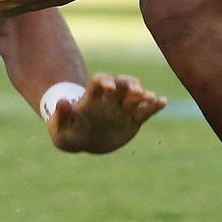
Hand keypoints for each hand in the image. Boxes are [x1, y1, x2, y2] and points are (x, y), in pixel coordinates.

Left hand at [47, 74, 167, 153]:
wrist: (81, 139)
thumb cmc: (67, 131)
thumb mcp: (59, 127)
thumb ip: (61, 115)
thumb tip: (61, 102)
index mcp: (92, 97)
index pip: (99, 82)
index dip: (104, 81)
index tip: (107, 87)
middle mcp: (110, 99)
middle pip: (121, 85)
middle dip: (128, 86)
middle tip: (136, 91)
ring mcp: (122, 108)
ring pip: (136, 96)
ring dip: (143, 94)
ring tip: (151, 97)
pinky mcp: (133, 120)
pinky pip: (146, 111)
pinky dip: (154, 106)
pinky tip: (162, 102)